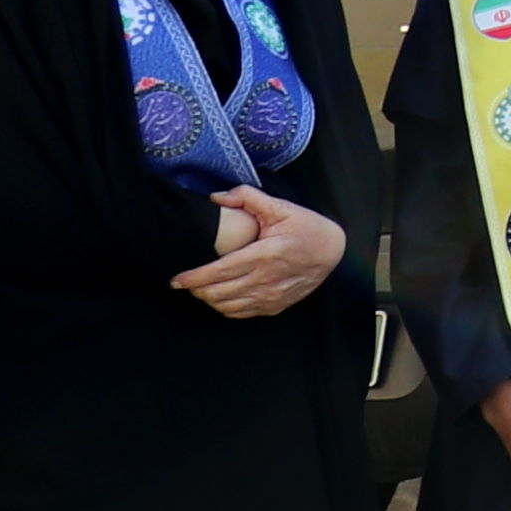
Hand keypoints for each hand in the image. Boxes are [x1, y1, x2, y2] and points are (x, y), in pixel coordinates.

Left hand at [173, 188, 342, 322]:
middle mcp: (267, 279)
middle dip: (196, 289)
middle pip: (218, 292)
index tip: (175, 280)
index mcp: (265, 254)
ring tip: (201, 288)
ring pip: (226, 306)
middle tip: (186, 281)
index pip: (219, 272)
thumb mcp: (281, 207)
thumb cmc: (306, 228)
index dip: (193, 278)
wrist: (334, 251)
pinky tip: (220, 297)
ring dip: (208, 299)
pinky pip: (241, 313)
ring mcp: (271, 296)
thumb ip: (247, 198)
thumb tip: (216, 197)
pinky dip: (224, 308)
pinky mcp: (275, 305)